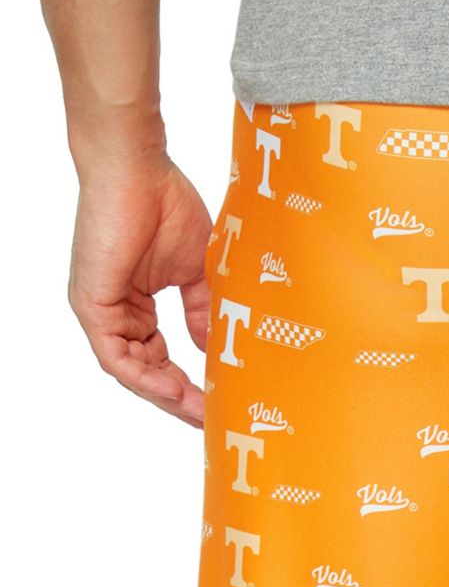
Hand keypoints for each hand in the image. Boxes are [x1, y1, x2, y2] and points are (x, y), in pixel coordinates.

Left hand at [68, 153, 213, 427]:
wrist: (136, 167)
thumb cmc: (163, 202)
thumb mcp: (195, 270)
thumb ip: (200, 311)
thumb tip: (211, 347)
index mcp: (133, 305)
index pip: (158, 358)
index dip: (187, 384)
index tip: (218, 402)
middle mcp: (113, 313)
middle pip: (145, 372)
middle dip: (179, 399)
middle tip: (212, 419)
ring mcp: (100, 311)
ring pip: (131, 371)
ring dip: (165, 395)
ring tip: (199, 411)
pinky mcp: (92, 306)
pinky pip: (116, 357)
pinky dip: (146, 377)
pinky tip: (175, 388)